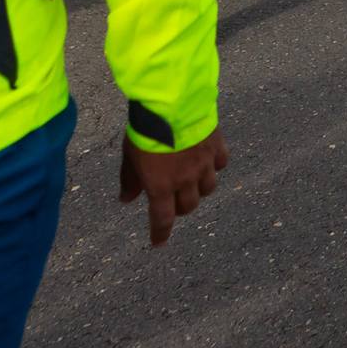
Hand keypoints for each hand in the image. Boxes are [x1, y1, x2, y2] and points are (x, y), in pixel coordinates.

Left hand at [119, 129, 228, 247]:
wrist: (172, 104)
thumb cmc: (146, 130)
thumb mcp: (130, 155)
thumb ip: (130, 180)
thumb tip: (126, 200)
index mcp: (161, 186)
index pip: (162, 219)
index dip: (160, 233)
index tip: (158, 242)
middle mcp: (185, 180)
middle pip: (188, 206)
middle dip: (180, 207)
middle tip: (173, 200)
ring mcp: (204, 164)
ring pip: (208, 188)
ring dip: (198, 189)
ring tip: (191, 180)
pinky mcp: (217, 148)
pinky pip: (220, 164)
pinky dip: (214, 166)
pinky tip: (207, 160)